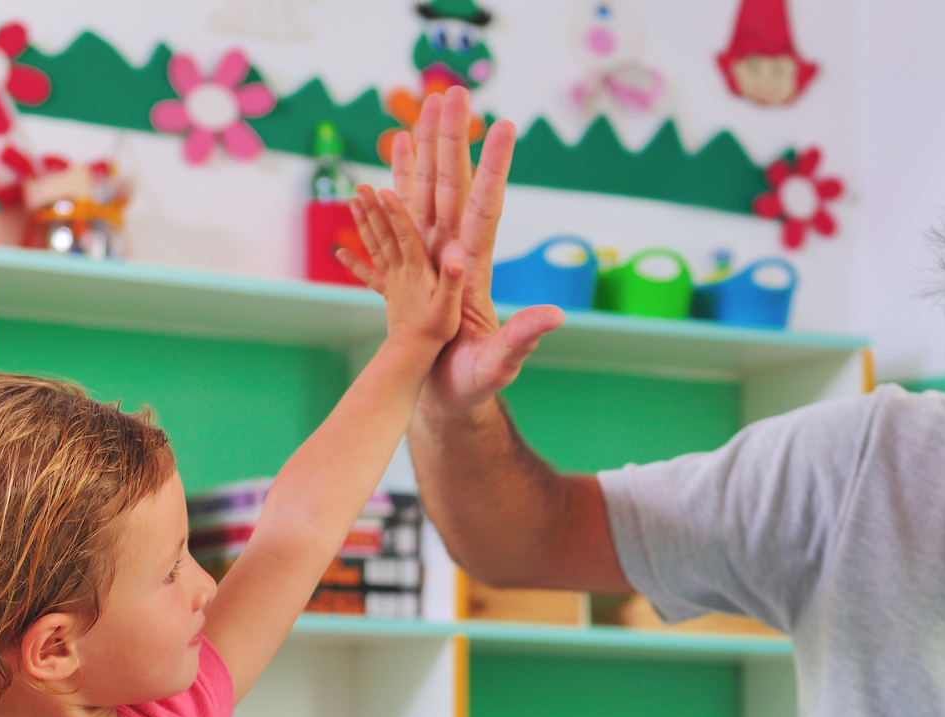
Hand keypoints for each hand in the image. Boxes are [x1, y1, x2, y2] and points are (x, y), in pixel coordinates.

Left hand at [338, 183, 467, 353]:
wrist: (416, 352)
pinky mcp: (388, 291)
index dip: (395, 212)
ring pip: (375, 247)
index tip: (384, 191)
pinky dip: (354, 263)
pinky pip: (369, 275)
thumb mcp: (451, 307)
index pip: (405, 236)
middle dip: (373, 209)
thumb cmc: (437, 330)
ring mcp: (392, 280)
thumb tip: (456, 262)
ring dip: (363, 224)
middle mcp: (400, 271)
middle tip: (360, 186)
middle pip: (384, 235)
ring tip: (352, 202)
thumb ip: (453, 284)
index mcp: (418, 271)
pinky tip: (340, 252)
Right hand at [392, 88, 565, 414]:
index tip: (505, 125)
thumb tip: (557, 316)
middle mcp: (453, 254)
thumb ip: (523, 339)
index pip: (485, 207)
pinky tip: (387, 161)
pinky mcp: (412, 270)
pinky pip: (396, 221)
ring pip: (424, 194)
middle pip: (452, 186)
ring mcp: (431, 259)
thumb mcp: (499, 365)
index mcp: (473, 268)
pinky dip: (391, 189)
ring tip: (420, 110)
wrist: (449, 398)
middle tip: (453, 91)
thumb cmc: (474, 386)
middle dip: (452, 138)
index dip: (493, 167)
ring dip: (423, 153)